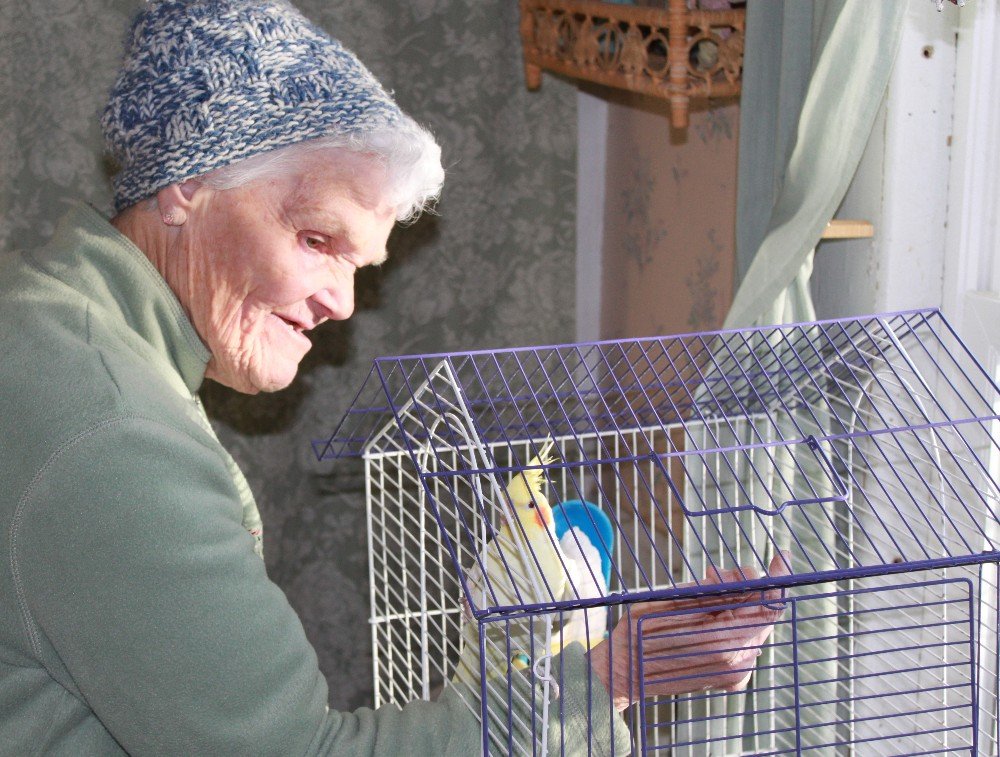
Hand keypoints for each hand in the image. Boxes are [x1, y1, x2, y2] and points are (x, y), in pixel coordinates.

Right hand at [587, 553, 789, 711]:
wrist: (623, 674)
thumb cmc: (639, 634)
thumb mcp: (672, 602)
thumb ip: (713, 592)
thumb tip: (744, 579)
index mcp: (723, 643)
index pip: (767, 607)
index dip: (776, 579)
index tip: (780, 557)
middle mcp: (737, 663)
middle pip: (761, 614)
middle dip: (746, 586)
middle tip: (714, 572)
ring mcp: (735, 673)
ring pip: (752, 625)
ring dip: (736, 601)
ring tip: (705, 587)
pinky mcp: (730, 676)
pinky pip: (742, 639)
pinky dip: (732, 619)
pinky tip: (708, 610)